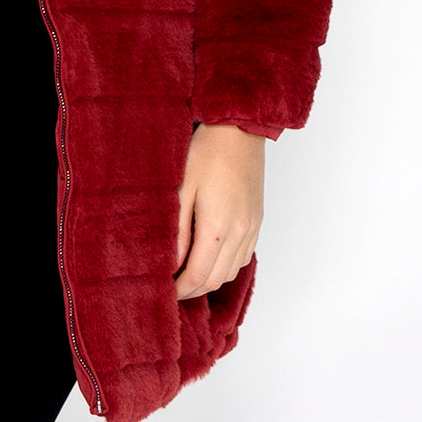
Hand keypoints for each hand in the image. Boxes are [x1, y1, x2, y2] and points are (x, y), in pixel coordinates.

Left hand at [174, 123, 263, 299]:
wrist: (238, 130)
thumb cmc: (205, 153)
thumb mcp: (182, 188)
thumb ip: (177, 231)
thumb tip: (172, 264)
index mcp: (217, 227)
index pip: (198, 276)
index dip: (180, 289)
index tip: (164, 291)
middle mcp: (239, 233)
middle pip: (216, 279)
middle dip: (192, 289)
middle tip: (172, 287)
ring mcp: (251, 228)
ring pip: (231, 272)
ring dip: (209, 279)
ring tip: (187, 274)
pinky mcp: (257, 221)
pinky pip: (242, 257)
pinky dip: (225, 266)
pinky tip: (209, 257)